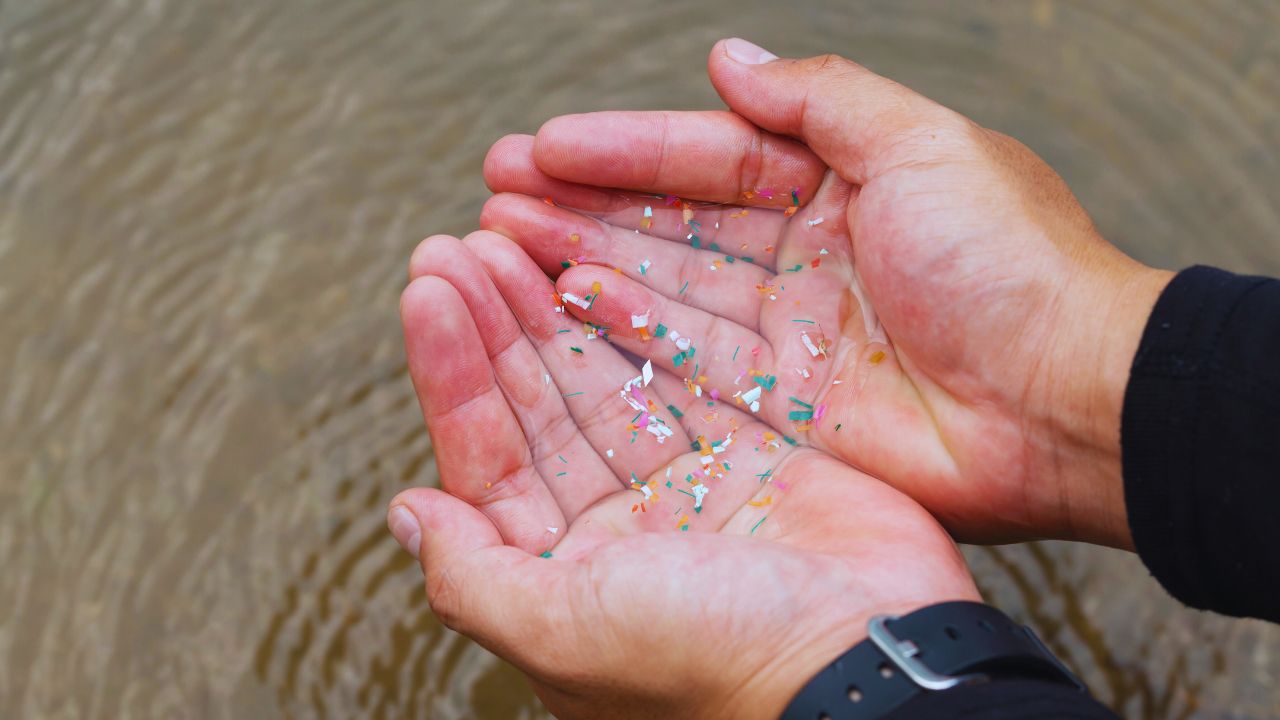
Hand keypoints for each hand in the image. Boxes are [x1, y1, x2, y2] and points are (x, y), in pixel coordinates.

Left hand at [390, 233, 978, 719]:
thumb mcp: (563, 632)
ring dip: (553, 309)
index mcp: (560, 575)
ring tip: (511, 236)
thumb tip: (403, 514)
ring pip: (604, 380)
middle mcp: (616, 528)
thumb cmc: (710, 663)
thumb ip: (472, 576)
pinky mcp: (752, 453)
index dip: (451, 372)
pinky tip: (596, 266)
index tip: (424, 290)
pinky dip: (640, 321)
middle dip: (495, 325)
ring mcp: (685, 487)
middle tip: (458, 243)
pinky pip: (682, 372)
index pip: (486, 456)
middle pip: (539, 407)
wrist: (864, 664)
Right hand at [479, 39, 1173, 547]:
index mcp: (841, 183)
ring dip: (585, 259)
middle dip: (583, 203)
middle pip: (671, 222)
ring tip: (502, 239)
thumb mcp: (921, 144)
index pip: (709, 156)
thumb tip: (727, 57)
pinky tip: (565, 298)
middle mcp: (804, 255)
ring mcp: (787, 333)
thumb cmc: (1010, 263)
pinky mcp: (781, 403)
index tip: (544, 144)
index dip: (625, 148)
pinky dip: (627, 329)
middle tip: (494, 190)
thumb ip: (819, 100)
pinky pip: (689, 358)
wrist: (1066, 401)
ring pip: (666, 286)